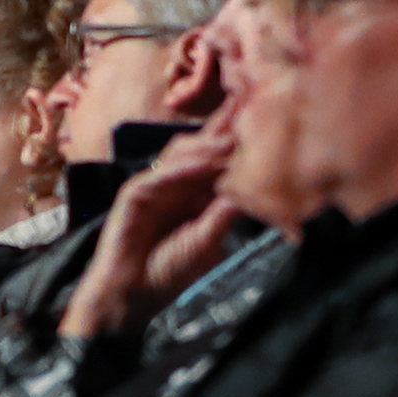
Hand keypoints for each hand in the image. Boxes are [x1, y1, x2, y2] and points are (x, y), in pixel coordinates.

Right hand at [57, 102, 247, 341]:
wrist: (132, 295)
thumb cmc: (169, 271)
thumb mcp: (208, 240)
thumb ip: (226, 212)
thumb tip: (256, 188)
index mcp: (197, 192)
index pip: (220, 158)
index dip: (239, 139)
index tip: (265, 117)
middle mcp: (177, 181)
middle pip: (201, 145)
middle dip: (224, 125)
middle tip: (249, 101)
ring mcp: (155, 183)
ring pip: (181, 154)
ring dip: (207, 146)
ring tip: (232, 139)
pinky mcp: (135, 192)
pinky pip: (160, 175)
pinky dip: (181, 169)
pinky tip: (201, 164)